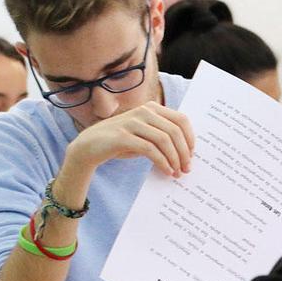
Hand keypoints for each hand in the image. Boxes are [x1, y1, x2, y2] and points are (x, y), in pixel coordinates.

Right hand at [67, 102, 194, 176]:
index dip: (190, 138)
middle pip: (175, 131)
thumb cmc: (121, 142)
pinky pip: (150, 150)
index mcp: (152, 108)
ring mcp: (132, 122)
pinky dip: (162, 162)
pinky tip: (166, 171)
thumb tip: (186, 153)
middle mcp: (143, 111)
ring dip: (174, 159)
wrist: (89, 146)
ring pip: (164, 140)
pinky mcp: (123, 136)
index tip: (192, 155)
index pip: (181, 119)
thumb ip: (162, 136)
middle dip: (184, 152)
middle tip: (187, 168)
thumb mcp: (144, 134)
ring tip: (177, 172)